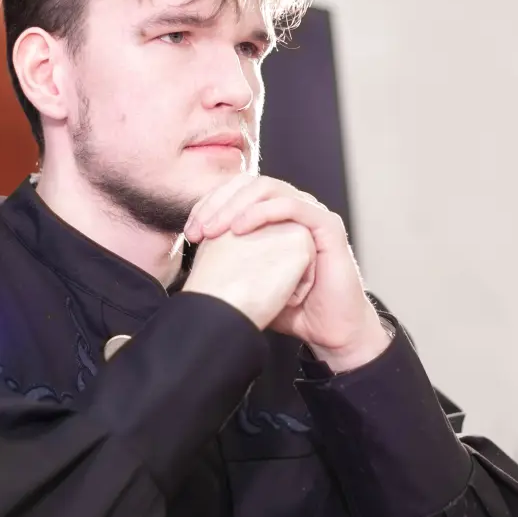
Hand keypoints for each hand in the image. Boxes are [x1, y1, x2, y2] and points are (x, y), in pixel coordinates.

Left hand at [184, 174, 390, 371]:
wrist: (329, 332)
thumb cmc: (292, 309)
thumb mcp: (249, 282)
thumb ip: (227, 264)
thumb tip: (188, 264)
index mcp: (275, 216)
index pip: (237, 193)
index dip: (209, 205)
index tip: (190, 232)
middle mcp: (294, 208)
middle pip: (249, 184)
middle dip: (217, 203)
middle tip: (198, 230)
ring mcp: (312, 214)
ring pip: (267, 188)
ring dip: (235, 205)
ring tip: (214, 229)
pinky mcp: (328, 226)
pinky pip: (292, 206)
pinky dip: (262, 212)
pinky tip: (240, 228)